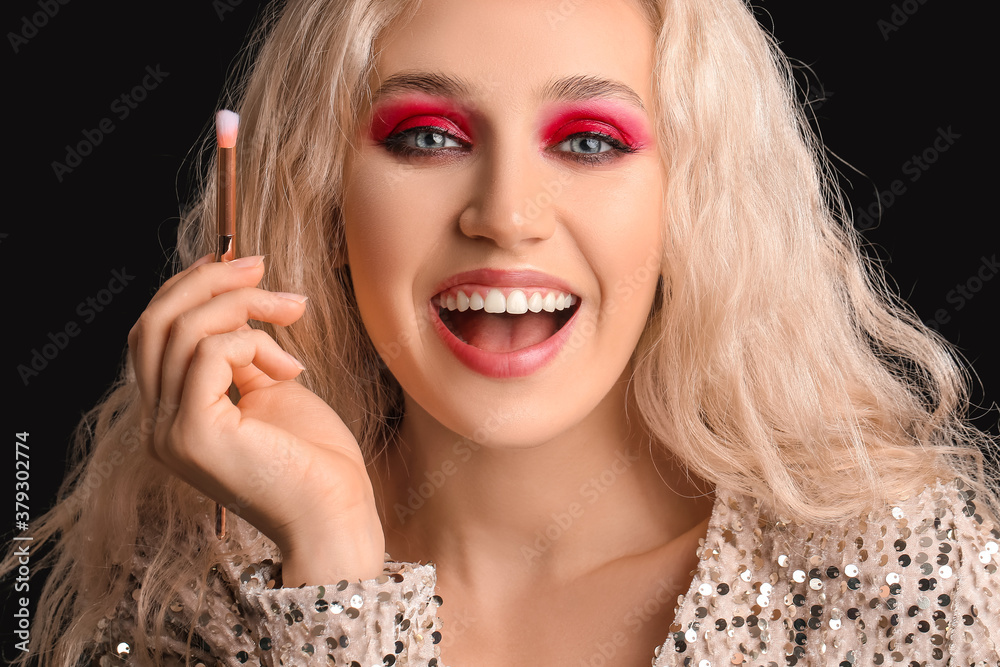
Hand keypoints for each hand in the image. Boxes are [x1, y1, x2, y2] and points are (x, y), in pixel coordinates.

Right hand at [127, 254, 384, 584]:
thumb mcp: (271, 390)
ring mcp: (170, 432)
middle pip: (154, 322)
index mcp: (170, 415)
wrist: (336, 515)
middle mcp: (158, 425)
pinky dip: (253, 341)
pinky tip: (291, 368)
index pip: (154, 333)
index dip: (191, 287)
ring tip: (292, 311)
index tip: (242, 264)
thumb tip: (238, 303)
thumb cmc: (314, 459)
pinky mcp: (195, 434)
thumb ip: (242, 354)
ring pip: (179, 330)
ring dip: (243, 305)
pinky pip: (209, 353)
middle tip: (261, 266)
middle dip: (208, 281)